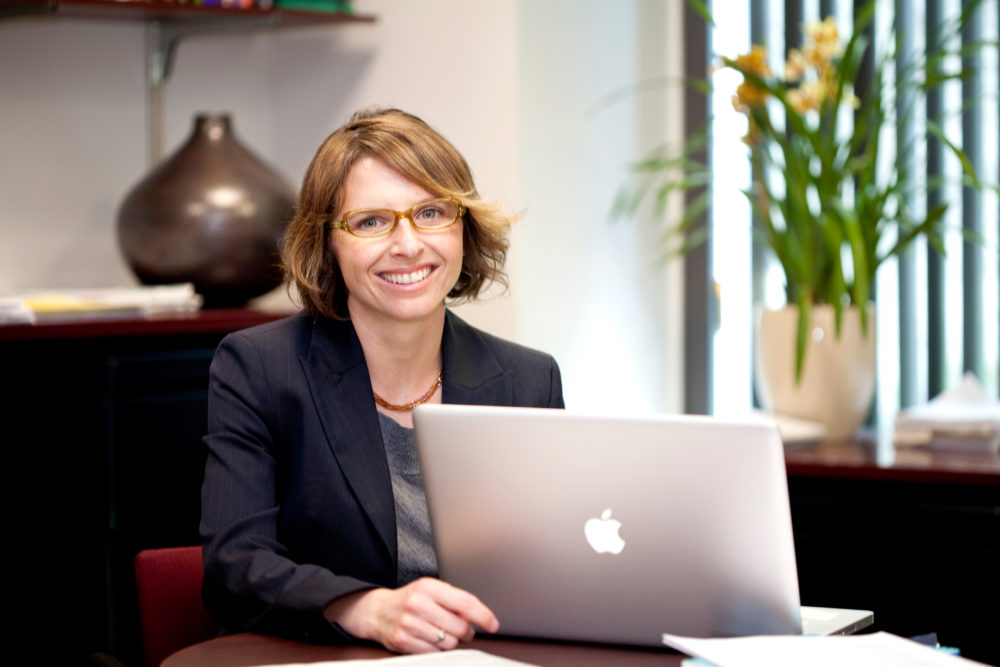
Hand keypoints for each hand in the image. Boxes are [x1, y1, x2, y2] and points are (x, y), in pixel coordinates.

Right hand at [324, 577, 499, 652]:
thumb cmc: (410, 600)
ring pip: (449, 642)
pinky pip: (434, 653)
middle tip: (461, 629)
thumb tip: (480, 616)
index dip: (483, 615)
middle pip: (459, 627)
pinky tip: (430, 640)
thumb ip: (454, 601)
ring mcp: (409, 623)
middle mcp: (418, 604)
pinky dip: (437, 649)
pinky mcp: (403, 641)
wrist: (377, 611)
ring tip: (441, 632)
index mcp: (428, 587)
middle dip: (466, 631)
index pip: (465, 602)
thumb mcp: (431, 591)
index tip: (493, 624)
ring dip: (451, 641)